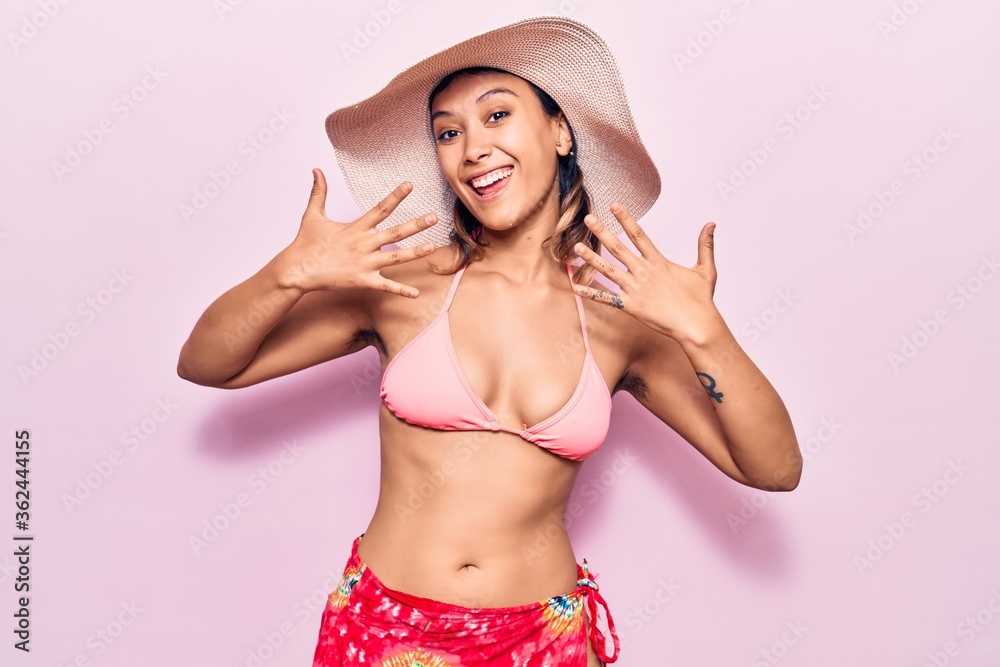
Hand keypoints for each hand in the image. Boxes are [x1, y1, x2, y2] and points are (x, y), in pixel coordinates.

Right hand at [277, 168, 437, 296]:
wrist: (297, 270)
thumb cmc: (305, 243)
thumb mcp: (313, 215)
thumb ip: (319, 192)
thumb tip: (316, 170)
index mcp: (356, 228)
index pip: (381, 208)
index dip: (396, 196)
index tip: (410, 185)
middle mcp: (363, 244)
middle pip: (395, 232)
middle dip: (416, 224)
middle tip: (434, 217)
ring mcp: (364, 263)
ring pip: (396, 257)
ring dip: (415, 253)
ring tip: (432, 247)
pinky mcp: (362, 281)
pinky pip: (385, 286)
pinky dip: (401, 291)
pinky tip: (416, 294)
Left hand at [571, 203, 725, 344]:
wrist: (697, 326)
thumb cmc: (701, 300)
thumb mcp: (706, 270)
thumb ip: (705, 245)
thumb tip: (711, 224)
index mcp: (659, 262)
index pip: (639, 234)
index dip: (625, 218)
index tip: (614, 205)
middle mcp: (644, 272)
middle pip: (618, 248)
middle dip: (602, 232)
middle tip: (588, 219)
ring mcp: (635, 289)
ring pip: (608, 270)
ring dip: (591, 258)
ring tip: (576, 247)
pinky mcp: (630, 306)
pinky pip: (606, 298)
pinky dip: (591, 293)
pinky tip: (576, 287)